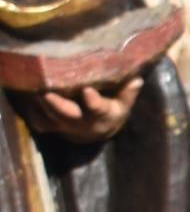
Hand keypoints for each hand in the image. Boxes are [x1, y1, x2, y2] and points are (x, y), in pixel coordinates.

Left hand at [25, 77, 140, 142]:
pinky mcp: (53, 126)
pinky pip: (40, 122)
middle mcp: (82, 122)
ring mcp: (65, 125)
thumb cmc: (111, 112)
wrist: (97, 132)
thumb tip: (137, 79)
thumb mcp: (124, 104)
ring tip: (34, 87)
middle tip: (46, 92)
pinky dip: (33, 112)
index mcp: (102, 114)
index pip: (98, 108)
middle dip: (56, 104)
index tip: (87, 91)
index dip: (92, 101)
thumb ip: (128, 92)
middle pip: (67, 114)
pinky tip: (29, 100)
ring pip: (50, 117)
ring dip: (41, 104)